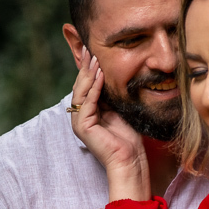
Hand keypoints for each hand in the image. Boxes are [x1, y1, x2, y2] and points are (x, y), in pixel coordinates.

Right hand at [70, 48, 148, 198]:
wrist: (129, 159)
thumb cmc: (127, 138)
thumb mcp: (119, 109)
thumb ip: (111, 95)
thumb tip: (111, 74)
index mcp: (86, 112)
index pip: (85, 85)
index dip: (88, 68)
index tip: (92, 51)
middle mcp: (79, 116)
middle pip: (80, 86)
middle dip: (85, 67)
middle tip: (89, 48)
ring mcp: (78, 122)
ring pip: (81, 92)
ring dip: (89, 74)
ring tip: (94, 58)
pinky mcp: (82, 126)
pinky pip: (88, 101)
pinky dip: (94, 87)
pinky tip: (100, 74)